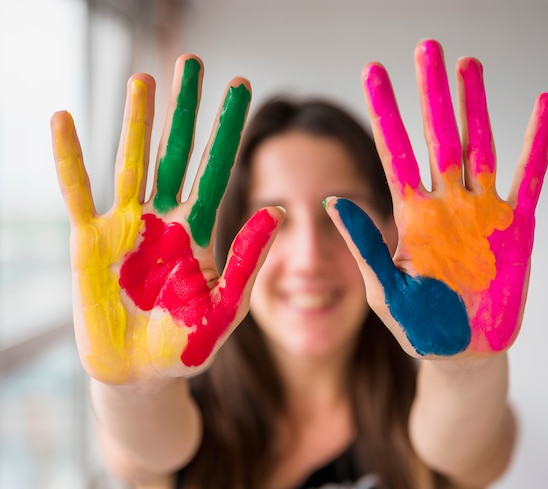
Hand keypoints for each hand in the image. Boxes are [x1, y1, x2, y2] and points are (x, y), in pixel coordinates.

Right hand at [51, 55, 282, 383]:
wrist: (141, 375)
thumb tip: (279, 210)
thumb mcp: (225, 306)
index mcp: (200, 232)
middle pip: (177, 153)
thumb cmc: (186, 345)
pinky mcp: (90, 242)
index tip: (240, 87)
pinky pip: (78, 193)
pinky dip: (70, 159)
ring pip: (132, 162)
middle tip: (193, 64)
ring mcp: (126, 227)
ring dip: (136, 121)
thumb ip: (248, 260)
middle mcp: (165, 220)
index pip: (217, 169)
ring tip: (144, 79)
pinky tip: (63, 121)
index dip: (228, 130)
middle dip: (186, 110)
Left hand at [325, 39, 547, 357]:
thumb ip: (364, 246)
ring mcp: (481, 212)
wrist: (461, 352)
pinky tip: (542, 107)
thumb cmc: (419, 326)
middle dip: (431, 94)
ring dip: (476, 106)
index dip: (385, 113)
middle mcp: (445, 204)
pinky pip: (529, 177)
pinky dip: (537, 143)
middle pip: (437, 137)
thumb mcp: (384, 289)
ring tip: (469, 65)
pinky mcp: (516, 227)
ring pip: (479, 146)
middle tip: (426, 48)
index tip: (374, 74)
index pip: (395, 153)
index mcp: (411, 216)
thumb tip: (332, 201)